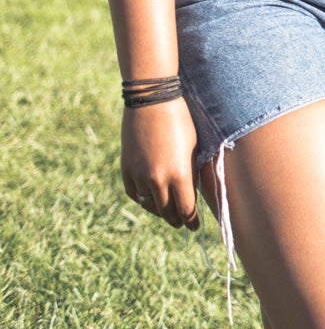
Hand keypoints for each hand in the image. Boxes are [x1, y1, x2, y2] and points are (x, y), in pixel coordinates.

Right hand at [122, 100, 200, 229]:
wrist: (152, 102)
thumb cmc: (181, 121)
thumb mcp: (194, 148)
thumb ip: (191, 174)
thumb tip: (191, 194)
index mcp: (179, 174)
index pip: (185, 209)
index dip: (191, 220)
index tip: (195, 226)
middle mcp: (157, 179)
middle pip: (167, 211)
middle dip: (176, 219)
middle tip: (183, 224)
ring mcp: (139, 175)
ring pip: (149, 205)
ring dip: (159, 211)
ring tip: (167, 213)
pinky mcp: (126, 169)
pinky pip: (134, 193)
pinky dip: (142, 200)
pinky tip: (150, 201)